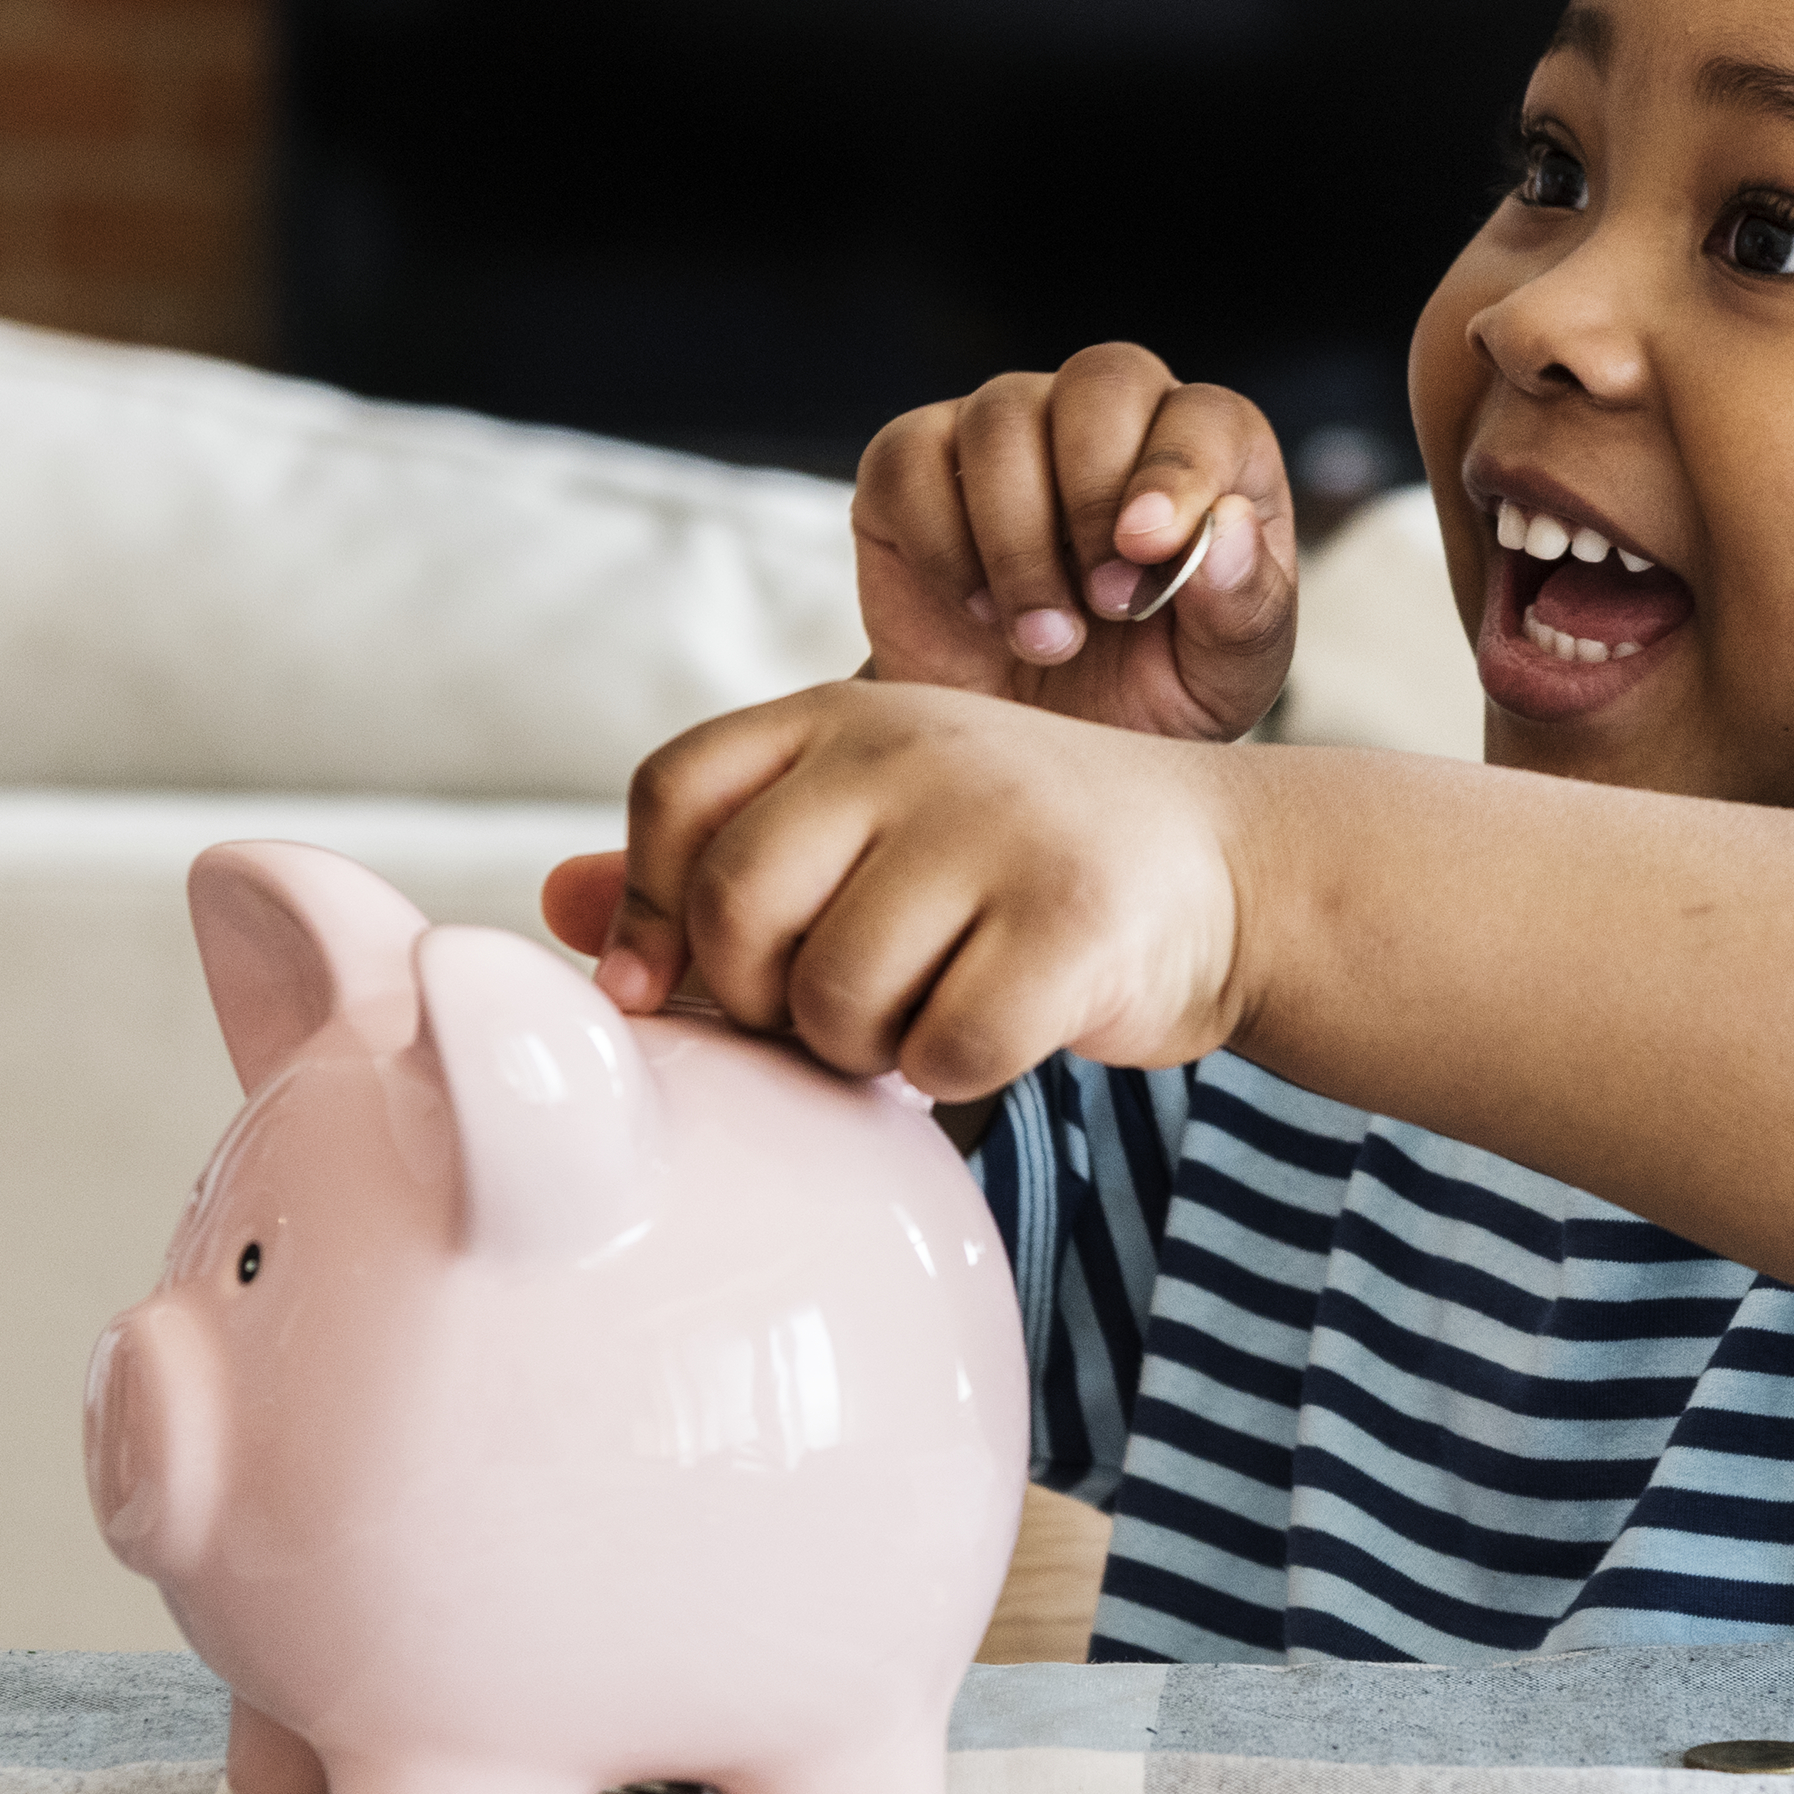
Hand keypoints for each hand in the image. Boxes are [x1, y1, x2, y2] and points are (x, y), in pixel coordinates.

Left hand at [544, 686, 1259, 1103]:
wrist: (1236, 871)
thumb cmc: (1021, 865)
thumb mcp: (876, 828)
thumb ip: (723, 863)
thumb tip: (556, 908)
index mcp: (847, 715)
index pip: (680, 793)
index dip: (658, 905)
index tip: (684, 984)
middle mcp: (915, 749)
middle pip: (740, 906)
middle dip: (761, 999)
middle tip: (828, 1017)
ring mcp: (999, 829)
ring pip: (836, 994)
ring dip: (863, 1050)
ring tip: (922, 1018)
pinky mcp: (1073, 922)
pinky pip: (943, 1051)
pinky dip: (953, 1078)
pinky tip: (996, 1038)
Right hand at [852, 344, 1297, 740]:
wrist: (1026, 757)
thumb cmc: (1141, 701)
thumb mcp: (1221, 682)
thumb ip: (1245, 609)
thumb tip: (1229, 527)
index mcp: (1206, 460)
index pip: (1204, 415)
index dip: (1179, 468)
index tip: (1148, 547)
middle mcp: (1105, 424)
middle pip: (1102, 381)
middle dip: (1098, 495)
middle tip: (1105, 606)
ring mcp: (1002, 436)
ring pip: (1000, 417)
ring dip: (1020, 541)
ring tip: (1045, 639)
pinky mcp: (911, 468)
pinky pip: (909, 461)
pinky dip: (941, 544)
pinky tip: (978, 611)